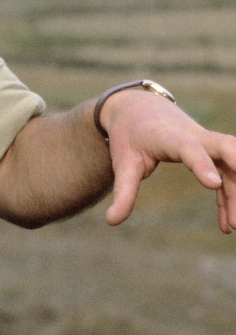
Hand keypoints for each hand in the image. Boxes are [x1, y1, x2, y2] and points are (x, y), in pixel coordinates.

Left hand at [101, 89, 235, 232]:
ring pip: (231, 164)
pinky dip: (228, 196)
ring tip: (231, 227)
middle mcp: (194, 136)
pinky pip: (226, 172)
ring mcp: (206, 142)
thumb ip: (123, 191)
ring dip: (234, 193)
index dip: (202, 164)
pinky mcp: (210, 151)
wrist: (138, 108)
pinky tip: (225, 223)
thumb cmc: (129, 135)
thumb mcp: (122, 163)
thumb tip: (111, 221)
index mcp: (169, 136)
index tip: (214, 185)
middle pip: (226, 149)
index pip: (190, 148)